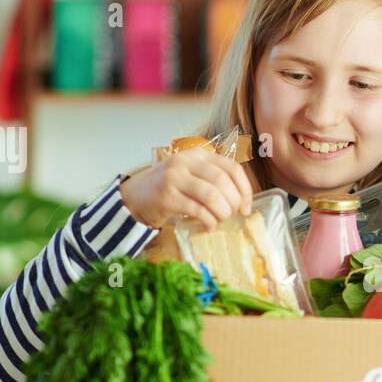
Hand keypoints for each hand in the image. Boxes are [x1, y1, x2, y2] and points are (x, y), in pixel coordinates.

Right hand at [119, 147, 254, 229]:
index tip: (246, 207)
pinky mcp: (166, 196)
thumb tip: (243, 201)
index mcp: (198, 155)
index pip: (231, 168)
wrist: (135, 195)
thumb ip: (214, 180)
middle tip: (231, 215)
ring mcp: (174, 178)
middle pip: (222, 181)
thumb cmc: (170, 188)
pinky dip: (208, 221)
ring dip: (221, 212)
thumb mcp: (192, 175)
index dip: (245, 189)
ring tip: (219, 220)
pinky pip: (197, 210)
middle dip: (233, 202)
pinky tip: (208, 225)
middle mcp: (185, 162)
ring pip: (211, 195)